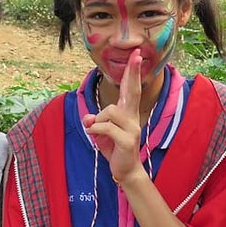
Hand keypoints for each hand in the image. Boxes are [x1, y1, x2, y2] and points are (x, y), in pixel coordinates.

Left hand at [83, 49, 143, 182]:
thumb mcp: (100, 132)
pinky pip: (106, 127)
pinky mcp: (127, 140)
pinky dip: (95, 129)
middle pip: (133, 91)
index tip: (137, 55)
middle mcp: (132, 117)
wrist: (126, 171)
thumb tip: (88, 118)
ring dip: (97, 120)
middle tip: (137, 55)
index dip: (132, 72)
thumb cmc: (114, 148)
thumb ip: (94, 121)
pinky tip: (94, 135)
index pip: (130, 88)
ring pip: (109, 111)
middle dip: (133, 72)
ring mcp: (132, 128)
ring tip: (95, 130)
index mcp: (127, 112)